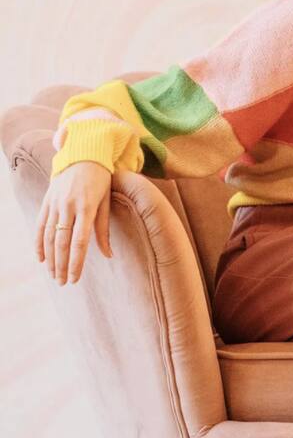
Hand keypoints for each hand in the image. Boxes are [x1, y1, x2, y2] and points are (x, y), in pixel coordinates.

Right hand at [35, 162, 113, 284]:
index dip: (76, 262)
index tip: (75, 278)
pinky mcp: (47, 201)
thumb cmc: (101, 181)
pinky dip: (38, 242)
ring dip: (50, 258)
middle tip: (63, 283)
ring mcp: (55, 203)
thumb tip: (108, 255)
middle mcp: (67, 206)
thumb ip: (104, 229)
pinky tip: (40, 258)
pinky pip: (40, 225)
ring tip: (54, 275)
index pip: (80, 242)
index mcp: (86, 207)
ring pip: (48, 236)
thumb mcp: (107, 202)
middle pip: (61, 243)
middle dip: (61, 265)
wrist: (83, 154)